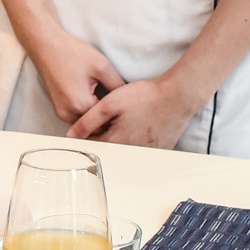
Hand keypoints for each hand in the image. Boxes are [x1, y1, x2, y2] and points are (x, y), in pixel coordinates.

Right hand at [24, 27, 125, 125]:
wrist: (46, 46)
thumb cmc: (72, 53)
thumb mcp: (102, 66)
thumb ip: (118, 86)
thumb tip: (129, 98)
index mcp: (81, 105)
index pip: (108, 121)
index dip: (119, 114)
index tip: (126, 105)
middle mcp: (69, 114)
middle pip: (96, 126)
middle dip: (108, 116)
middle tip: (119, 103)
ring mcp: (62, 113)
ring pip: (87, 122)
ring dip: (97, 114)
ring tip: (106, 97)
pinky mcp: (59, 108)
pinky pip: (78, 116)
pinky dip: (87, 110)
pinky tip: (94, 95)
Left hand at [69, 72, 198, 147]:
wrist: (178, 96)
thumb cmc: (146, 97)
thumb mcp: (110, 104)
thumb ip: (88, 121)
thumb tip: (71, 136)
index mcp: (116, 143)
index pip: (92, 145)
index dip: (85, 135)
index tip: (83, 127)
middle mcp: (132, 153)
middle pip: (110, 148)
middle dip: (104, 136)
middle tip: (110, 118)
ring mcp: (148, 153)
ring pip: (127, 149)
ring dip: (122, 138)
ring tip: (127, 120)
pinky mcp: (161, 149)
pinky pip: (144, 149)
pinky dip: (139, 139)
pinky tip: (141, 125)